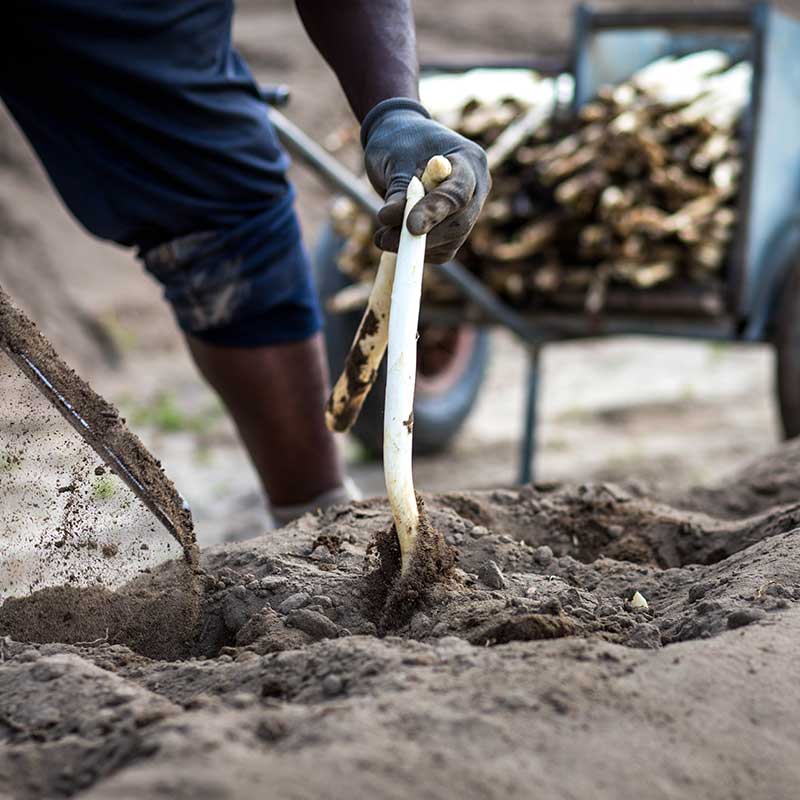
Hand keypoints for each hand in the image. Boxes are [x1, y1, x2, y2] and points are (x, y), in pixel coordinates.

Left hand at [361, 99, 490, 263]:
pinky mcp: (456, 228)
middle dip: (423, 237)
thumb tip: (390, 220)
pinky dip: (418, 251)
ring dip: (416, 247)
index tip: (410, 226)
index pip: (458, 193)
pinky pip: (442, 249)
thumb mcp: (393, 161)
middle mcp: (477, 186)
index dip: (435, 212)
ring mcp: (470, 210)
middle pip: (459, 223)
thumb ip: (397, 191)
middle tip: (384, 239)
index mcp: (468, 159)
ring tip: (381, 237)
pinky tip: (394, 240)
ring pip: (450, 241)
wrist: (400, 141)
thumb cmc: (398, 142)